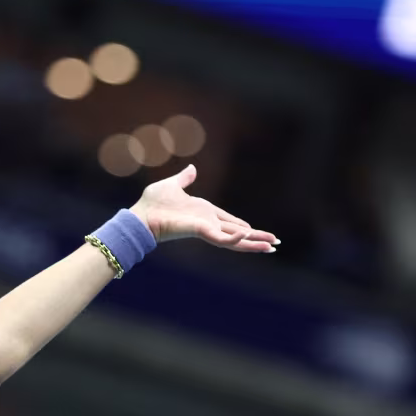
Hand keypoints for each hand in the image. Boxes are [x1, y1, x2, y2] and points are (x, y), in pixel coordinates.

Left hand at [129, 165, 277, 250]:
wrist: (141, 215)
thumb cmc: (152, 203)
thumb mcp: (172, 185)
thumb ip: (184, 178)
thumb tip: (192, 169)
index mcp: (204, 213)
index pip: (230, 222)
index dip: (244, 227)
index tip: (257, 232)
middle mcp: (208, 223)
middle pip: (238, 233)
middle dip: (256, 239)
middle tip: (274, 244)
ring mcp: (206, 229)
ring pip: (235, 239)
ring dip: (253, 243)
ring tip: (271, 247)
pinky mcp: (201, 232)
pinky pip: (222, 238)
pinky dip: (235, 239)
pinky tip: (248, 236)